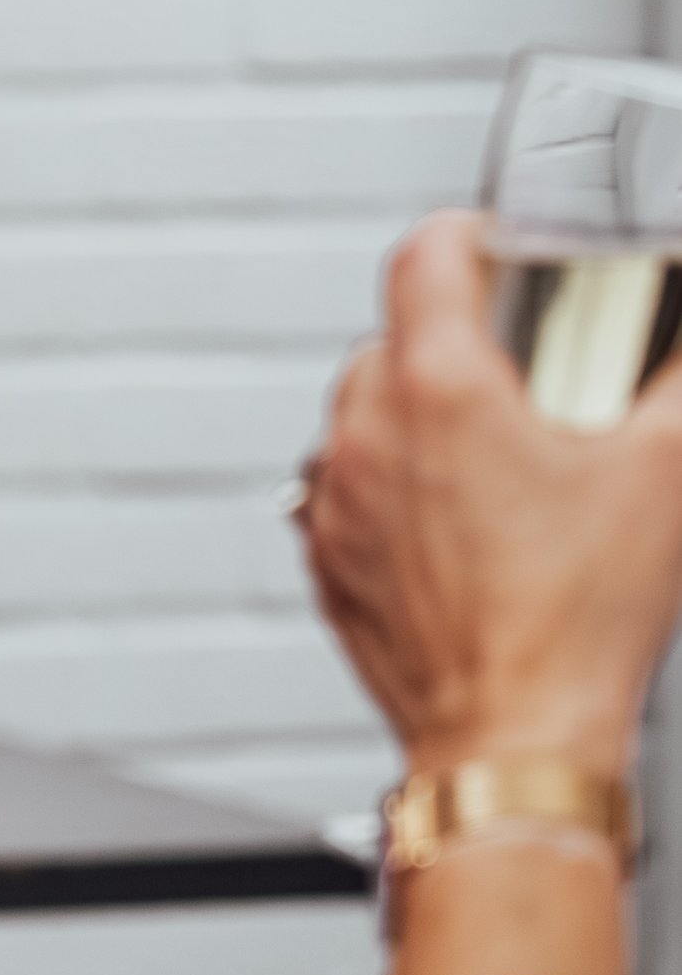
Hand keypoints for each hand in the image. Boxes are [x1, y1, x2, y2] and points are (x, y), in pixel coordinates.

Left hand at [302, 211, 681, 784]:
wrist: (513, 739)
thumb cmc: (573, 625)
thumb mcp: (665, 475)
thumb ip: (678, 386)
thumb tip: (678, 357)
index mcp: (439, 388)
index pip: (424, 254)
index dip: (466, 235)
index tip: (494, 247)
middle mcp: (368, 431)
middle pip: (395, 336)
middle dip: (457, 344)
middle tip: (524, 381)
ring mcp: (337, 498)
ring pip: (364, 414)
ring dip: (417, 419)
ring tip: (494, 462)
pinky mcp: (328, 558)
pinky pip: (347, 489)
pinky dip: (391, 490)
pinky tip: (458, 526)